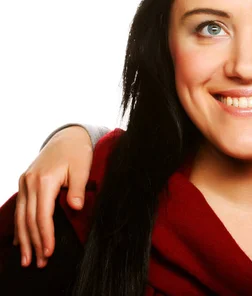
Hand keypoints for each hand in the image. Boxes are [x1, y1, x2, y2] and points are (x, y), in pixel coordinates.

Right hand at [14, 126, 92, 267]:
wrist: (68, 136)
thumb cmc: (78, 152)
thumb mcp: (83, 168)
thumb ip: (79, 189)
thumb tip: (76, 208)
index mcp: (44, 180)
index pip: (42, 215)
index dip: (45, 235)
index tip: (49, 252)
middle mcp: (30, 182)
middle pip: (29, 219)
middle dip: (34, 243)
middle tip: (39, 263)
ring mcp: (25, 182)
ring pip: (21, 216)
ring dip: (24, 239)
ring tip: (27, 259)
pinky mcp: (25, 182)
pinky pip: (20, 208)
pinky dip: (20, 226)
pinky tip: (20, 241)